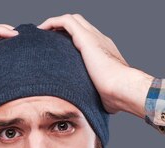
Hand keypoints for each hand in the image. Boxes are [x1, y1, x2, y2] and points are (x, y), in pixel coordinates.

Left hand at [37, 14, 153, 116]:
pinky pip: (66, 21)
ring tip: (43, 32)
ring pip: (73, 20)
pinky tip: (42, 29)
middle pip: (80, 26)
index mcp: (105, 53)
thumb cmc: (116, 97)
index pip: (88, 40)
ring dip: (56, 24)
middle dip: (64, 29)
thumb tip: (90, 110)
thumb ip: (96, 96)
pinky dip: (52, 22)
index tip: (60, 51)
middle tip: (49, 38)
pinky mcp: (86, 37)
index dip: (74, 41)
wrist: (122, 89)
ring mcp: (94, 37)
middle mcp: (100, 41)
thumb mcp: (103, 96)